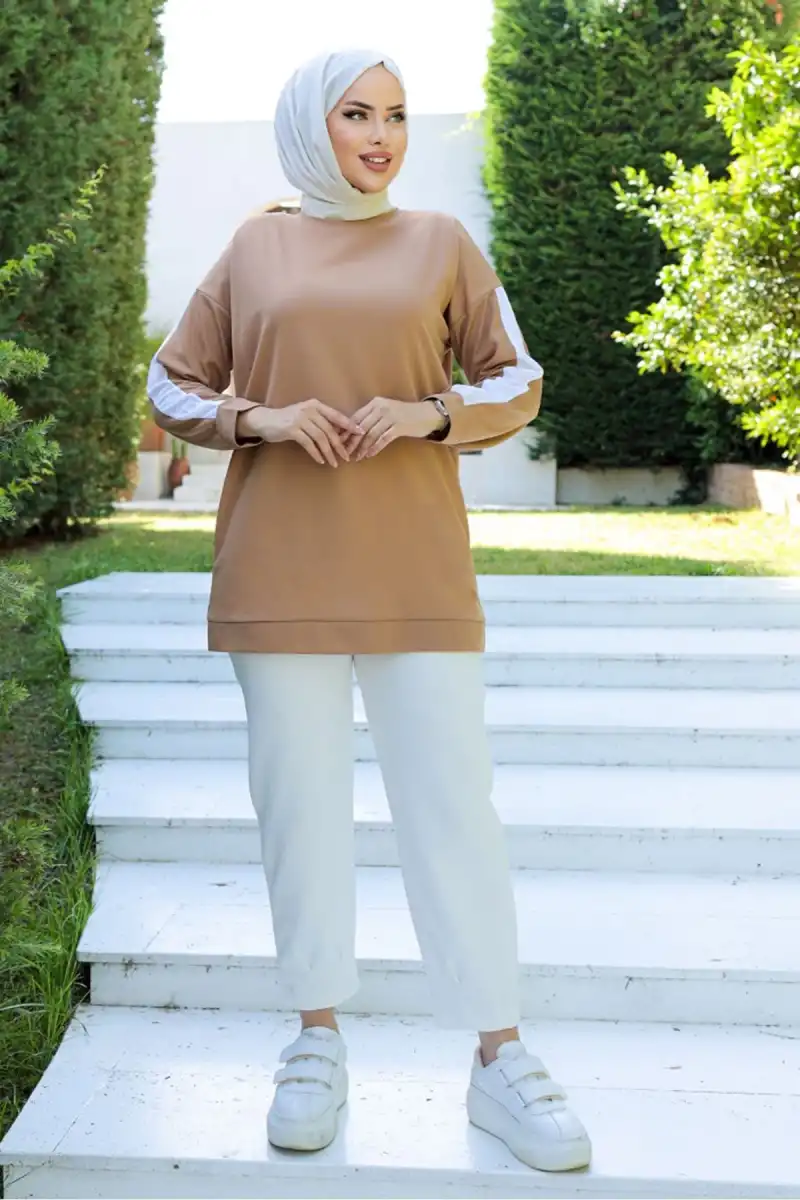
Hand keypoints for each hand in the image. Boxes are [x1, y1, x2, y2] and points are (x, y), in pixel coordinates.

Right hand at [240, 400, 362, 465]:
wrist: (265, 420)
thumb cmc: (289, 420)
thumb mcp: (307, 416)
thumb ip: (321, 422)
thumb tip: (341, 435)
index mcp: (316, 405)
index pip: (337, 416)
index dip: (350, 425)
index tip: (361, 434)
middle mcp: (309, 409)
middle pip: (330, 430)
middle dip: (339, 445)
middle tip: (346, 457)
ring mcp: (300, 419)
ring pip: (320, 438)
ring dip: (329, 452)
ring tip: (334, 463)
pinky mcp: (292, 429)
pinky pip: (308, 443)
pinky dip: (316, 453)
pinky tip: (320, 461)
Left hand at [343, 397, 443, 460]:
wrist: (427, 415)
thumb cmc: (404, 416)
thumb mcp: (386, 412)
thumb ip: (371, 418)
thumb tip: (352, 432)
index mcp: (375, 403)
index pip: (356, 417)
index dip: (346, 430)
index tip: (338, 442)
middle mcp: (381, 407)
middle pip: (361, 427)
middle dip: (351, 441)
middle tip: (344, 452)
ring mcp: (390, 416)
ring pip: (371, 434)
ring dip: (362, 447)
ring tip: (356, 457)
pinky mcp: (399, 426)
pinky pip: (383, 439)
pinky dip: (375, 448)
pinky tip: (369, 455)